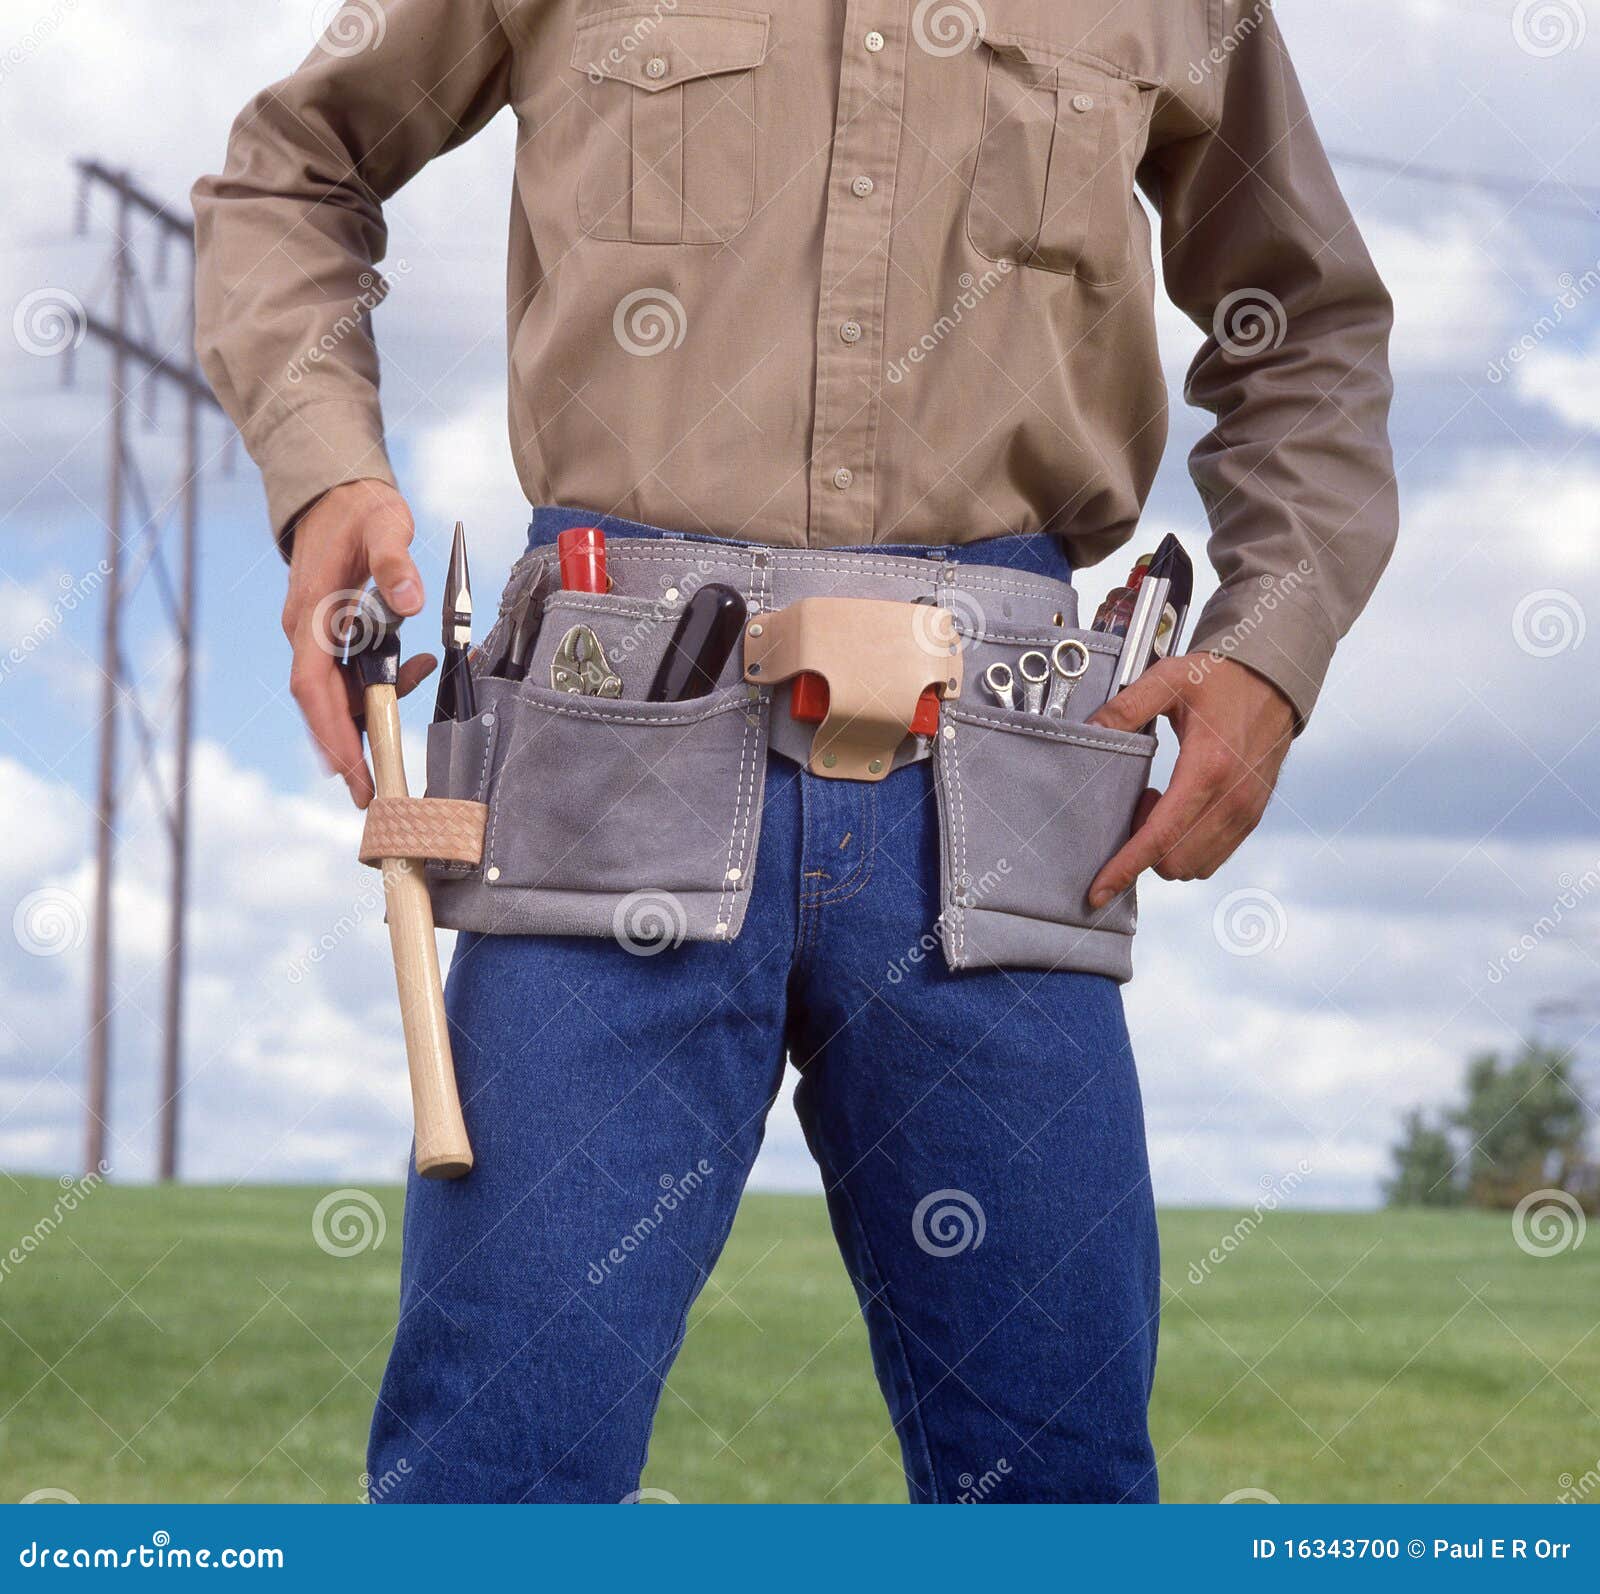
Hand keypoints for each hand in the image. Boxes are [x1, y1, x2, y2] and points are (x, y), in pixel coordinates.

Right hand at [282, 479, 436, 807]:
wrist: (338, 492)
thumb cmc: (360, 510)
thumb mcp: (384, 524)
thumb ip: (396, 562)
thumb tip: (408, 602)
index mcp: (311, 612)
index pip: (312, 685)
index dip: (330, 730)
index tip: (351, 767)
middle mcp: (305, 630)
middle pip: (319, 703)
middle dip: (343, 750)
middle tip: (369, 794)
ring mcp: (316, 634)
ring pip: (337, 693)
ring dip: (366, 719)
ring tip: (397, 745)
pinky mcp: (332, 634)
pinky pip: (350, 674)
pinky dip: (380, 687)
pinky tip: (418, 672)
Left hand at [1086, 655, 1295, 908]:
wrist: (1275, 680)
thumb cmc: (1220, 679)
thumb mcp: (1168, 679)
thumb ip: (1127, 706)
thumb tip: (1087, 730)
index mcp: (1207, 769)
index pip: (1160, 837)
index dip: (1125, 868)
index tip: (1098, 891)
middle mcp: (1232, 800)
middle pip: (1174, 863)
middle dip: (1145, 848)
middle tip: (1141, 801)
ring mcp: (1247, 813)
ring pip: (1194, 867)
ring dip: (1167, 849)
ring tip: (1162, 801)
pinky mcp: (1253, 817)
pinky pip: (1214, 857)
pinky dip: (1188, 848)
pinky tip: (1182, 809)